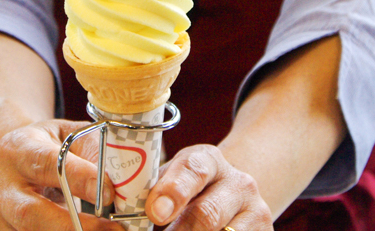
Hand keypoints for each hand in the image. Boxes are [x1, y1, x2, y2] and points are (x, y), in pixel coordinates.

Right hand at [0, 119, 122, 230]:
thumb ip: (93, 152)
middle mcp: (1, 185)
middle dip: (74, 225)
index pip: (47, 164)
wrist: (15, 160)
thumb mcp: (70, 136)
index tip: (110, 194)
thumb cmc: (50, 146)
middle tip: (113, 229)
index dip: (79, 179)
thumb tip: (118, 183)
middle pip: (30, 213)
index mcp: (17, 149)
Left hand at [145, 145, 272, 230]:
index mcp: (208, 160)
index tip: (155, 212)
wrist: (232, 198)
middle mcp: (239, 183)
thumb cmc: (186, 191)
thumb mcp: (171, 179)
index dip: (173, 191)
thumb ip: (148, 190)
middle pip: (207, 214)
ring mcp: (258, 212)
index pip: (192, 171)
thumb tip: (117, 212)